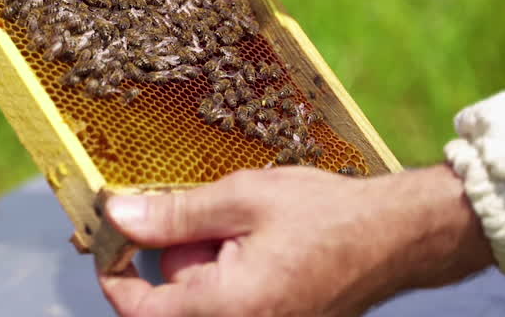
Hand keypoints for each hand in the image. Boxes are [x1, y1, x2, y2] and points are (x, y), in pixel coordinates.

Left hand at [98, 164, 493, 316]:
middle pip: (170, 301)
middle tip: (198, 211)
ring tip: (239, 224)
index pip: (138, 310)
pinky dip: (224, 272)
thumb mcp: (241, 199)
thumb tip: (118, 216)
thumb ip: (174, 214)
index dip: (114, 274)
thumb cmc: (327, 215)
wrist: (394, 237)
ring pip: (198, 300)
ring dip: (200, 262)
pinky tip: (252, 242)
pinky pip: (227, 303)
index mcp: (227, 307)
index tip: (109, 236)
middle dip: (172, 255)